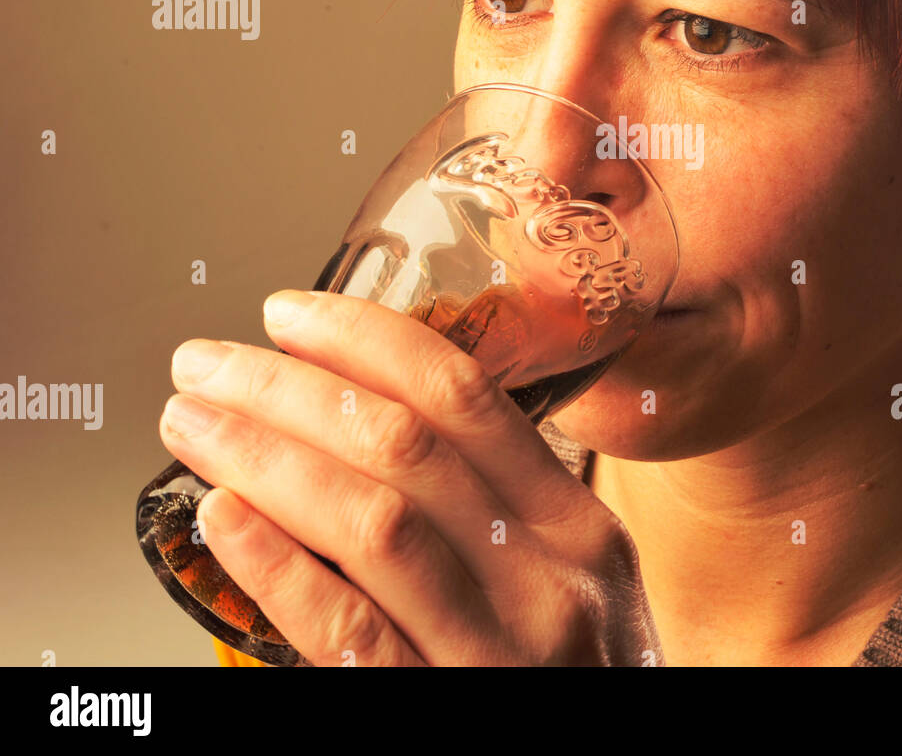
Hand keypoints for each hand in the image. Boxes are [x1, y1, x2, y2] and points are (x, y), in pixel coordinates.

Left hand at [159, 289, 662, 665]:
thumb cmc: (579, 679)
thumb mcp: (576, 580)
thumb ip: (503, 510)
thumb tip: (368, 427)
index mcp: (577, 523)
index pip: (465, 396)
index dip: (363, 341)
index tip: (289, 315)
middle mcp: (547, 575)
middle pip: (403, 444)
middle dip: (288, 387)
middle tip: (209, 363)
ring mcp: (498, 651)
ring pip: (372, 520)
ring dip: (265, 457)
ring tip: (195, 426)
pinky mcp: (440, 711)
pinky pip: (348, 630)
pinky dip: (276, 564)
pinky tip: (222, 520)